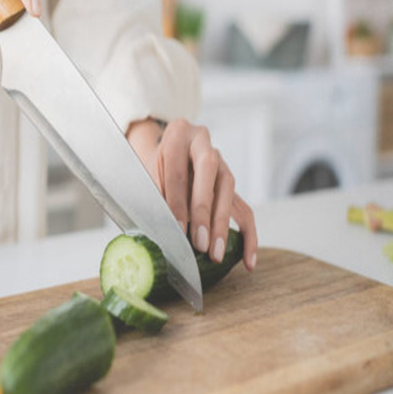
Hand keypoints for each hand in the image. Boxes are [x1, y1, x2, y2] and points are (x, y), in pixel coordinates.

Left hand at [126, 118, 257, 271]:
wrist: (162, 154)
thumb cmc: (150, 167)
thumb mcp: (144, 174)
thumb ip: (152, 196)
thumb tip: (160, 232)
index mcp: (178, 134)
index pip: (179, 170)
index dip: (177, 202)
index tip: (177, 229)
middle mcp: (203, 143)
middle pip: (209, 173)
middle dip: (204, 211)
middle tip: (200, 243)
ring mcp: (221, 162)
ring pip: (228, 190)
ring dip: (222, 225)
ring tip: (216, 254)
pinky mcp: (230, 185)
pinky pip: (244, 209)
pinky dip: (248, 235)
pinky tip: (247, 260)